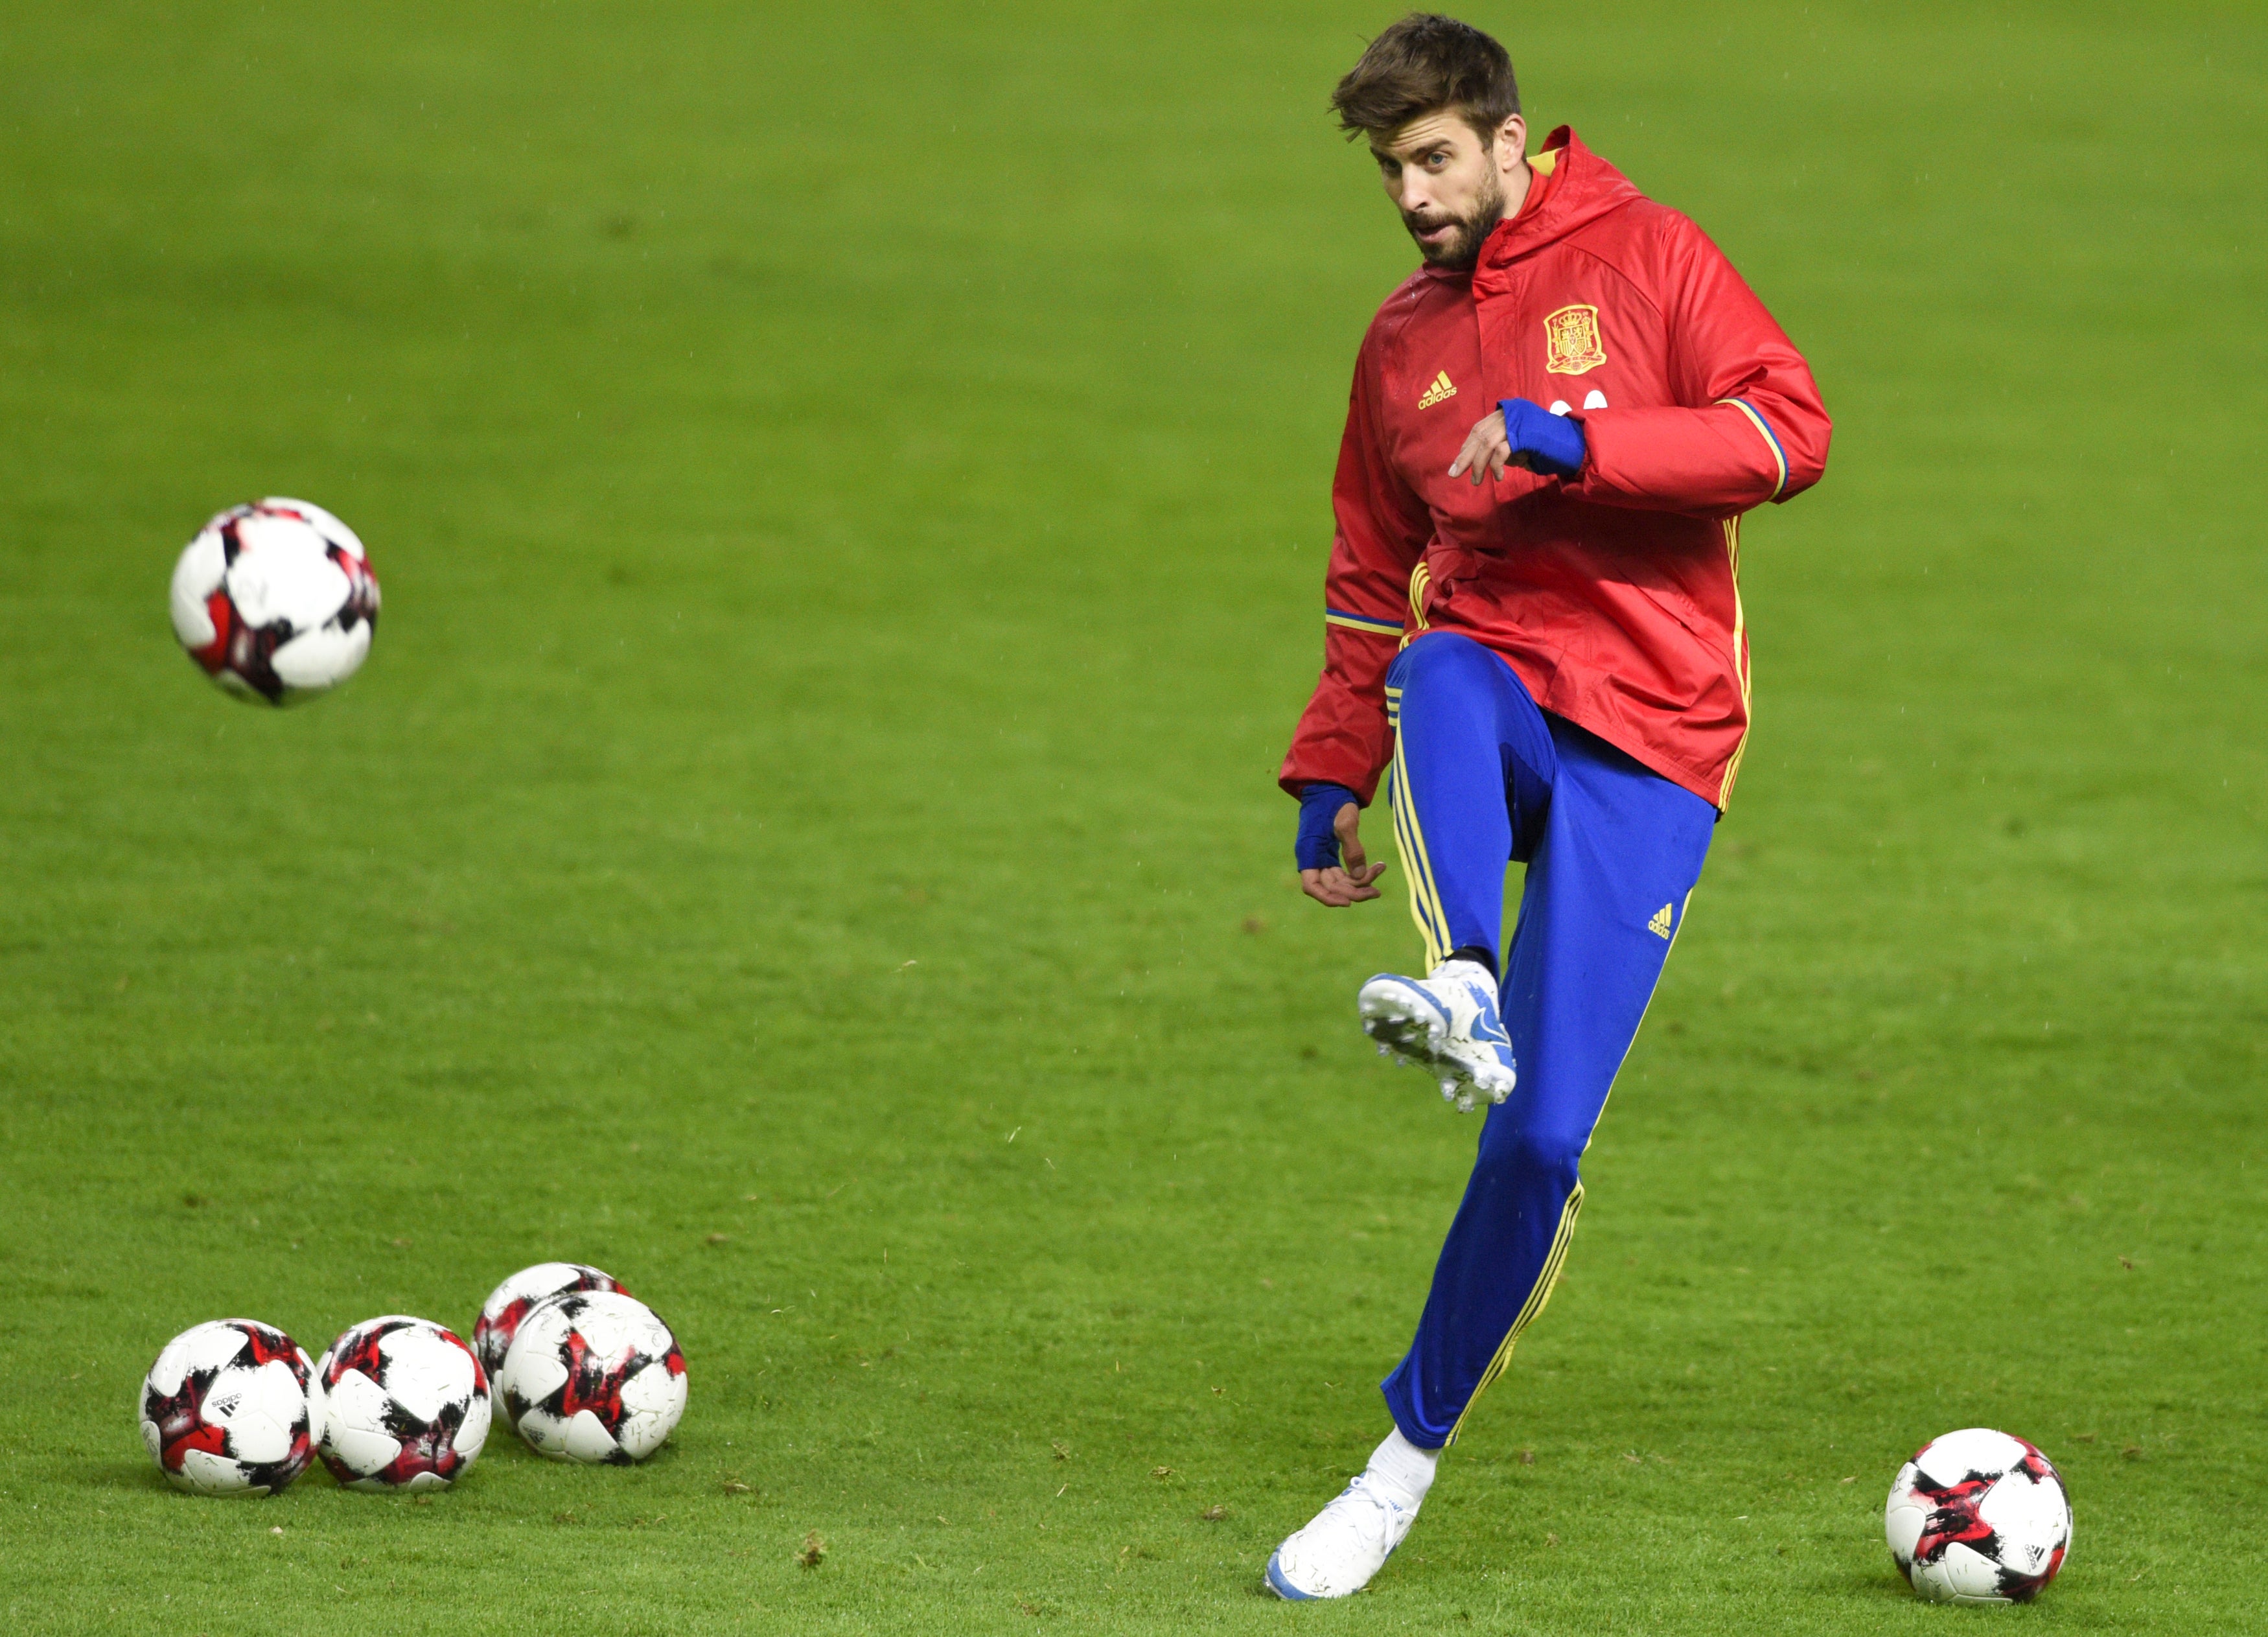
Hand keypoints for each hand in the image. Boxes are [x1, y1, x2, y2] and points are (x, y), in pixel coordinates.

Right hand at [1299, 801, 1387, 906]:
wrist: (1332, 788)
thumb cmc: (1335, 802)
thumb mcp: (1346, 822)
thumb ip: (1353, 849)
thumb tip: (1359, 876)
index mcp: (1309, 851)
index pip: (1312, 886)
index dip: (1328, 898)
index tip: (1348, 903)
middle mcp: (1313, 859)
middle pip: (1331, 887)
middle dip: (1354, 891)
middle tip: (1377, 891)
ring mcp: (1322, 859)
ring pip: (1341, 882)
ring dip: (1361, 883)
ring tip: (1381, 869)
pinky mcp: (1331, 857)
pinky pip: (1346, 873)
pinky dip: (1361, 873)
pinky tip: (1378, 866)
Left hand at [1447, 398, 1587, 485]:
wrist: (1575, 445)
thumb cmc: (1548, 448)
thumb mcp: (1519, 446)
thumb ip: (1501, 447)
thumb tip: (1478, 460)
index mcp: (1509, 412)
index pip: (1480, 428)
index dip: (1468, 445)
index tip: (1459, 462)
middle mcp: (1512, 412)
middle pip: (1480, 434)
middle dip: (1466, 455)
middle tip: (1454, 473)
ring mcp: (1519, 421)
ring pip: (1487, 442)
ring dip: (1478, 464)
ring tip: (1475, 481)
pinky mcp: (1526, 434)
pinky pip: (1502, 451)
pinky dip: (1497, 466)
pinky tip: (1498, 477)